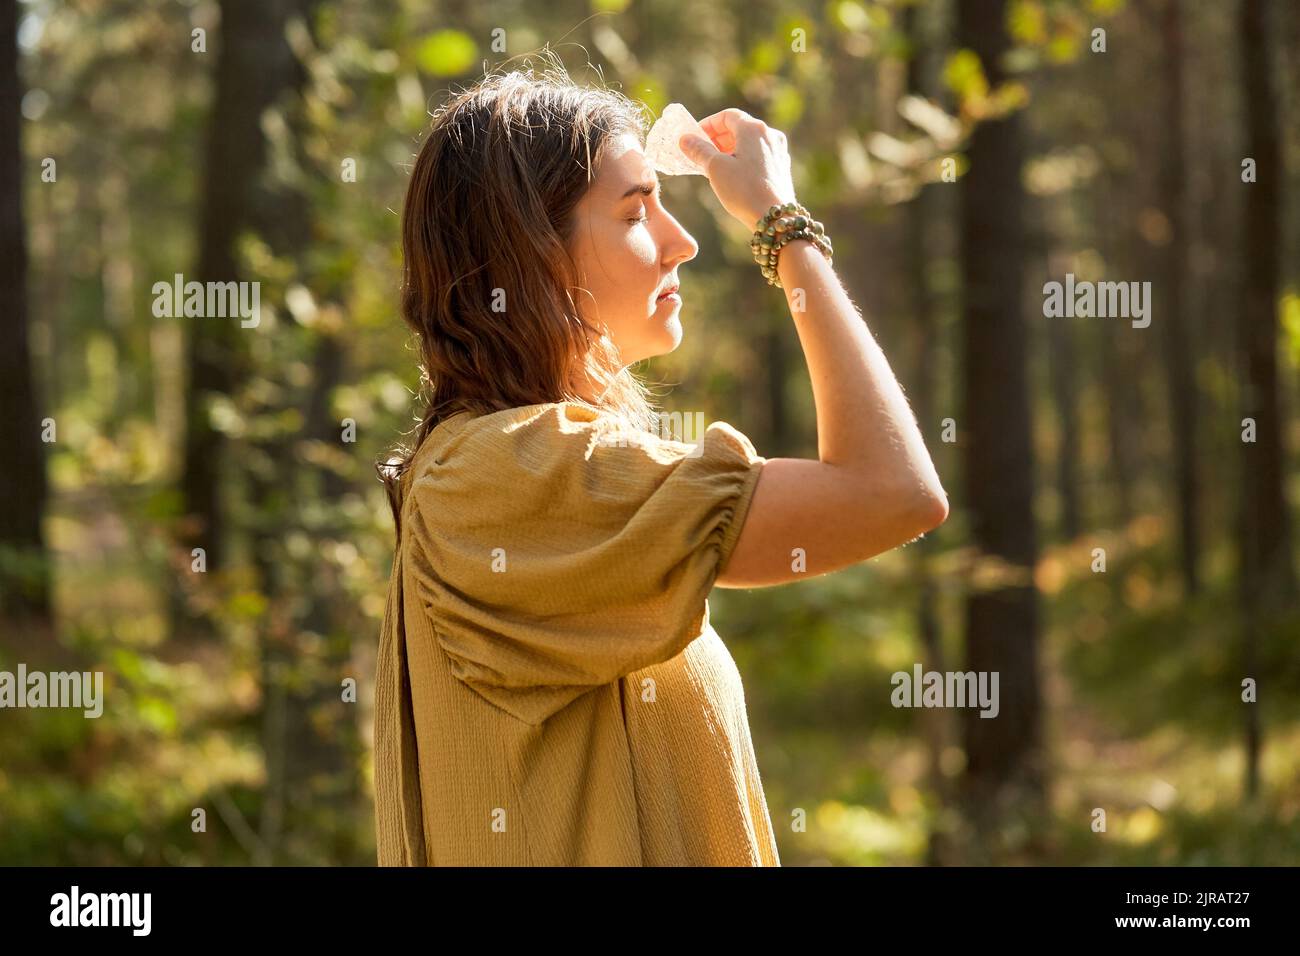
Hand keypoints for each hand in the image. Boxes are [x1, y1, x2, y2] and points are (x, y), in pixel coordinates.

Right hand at [678, 108, 797, 229]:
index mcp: (754, 129)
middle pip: (739, 128)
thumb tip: (685, 139)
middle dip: (717, 138)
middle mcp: (770, 135)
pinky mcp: (781, 168)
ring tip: (713, 166)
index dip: (708, 124)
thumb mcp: (716, 168)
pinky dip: (742, 159)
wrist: (774, 217)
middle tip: (701, 152)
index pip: (727, 116)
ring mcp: (778, 152)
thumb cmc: (744, 190)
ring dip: (729, 150)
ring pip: (748, 143)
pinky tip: (732, 176)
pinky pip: (757, 156)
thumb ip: (699, 150)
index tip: (694, 137)